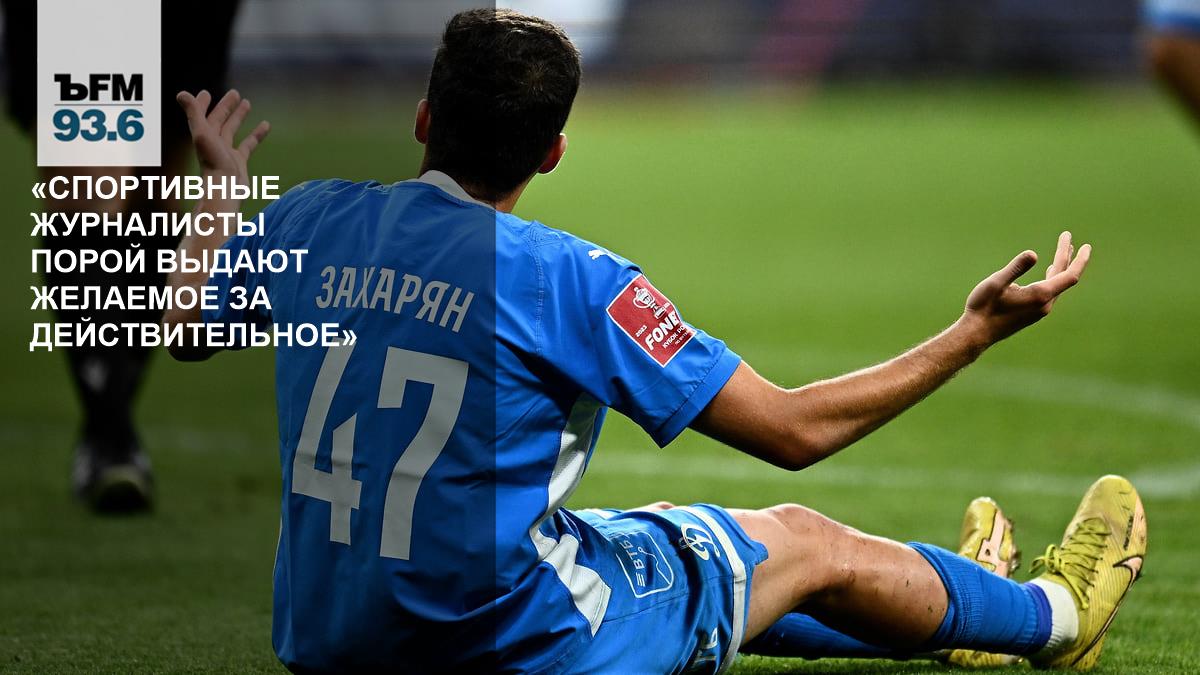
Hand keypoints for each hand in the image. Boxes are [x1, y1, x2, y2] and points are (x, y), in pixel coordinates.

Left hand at [176, 89, 269, 181]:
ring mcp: (226, 152)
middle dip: (225, 106)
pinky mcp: (239, 161)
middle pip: (218, 120)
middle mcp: (212, 143)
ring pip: (232, 130)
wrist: (226, 188)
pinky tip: (266, 125)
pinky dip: (256, 134)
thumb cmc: (213, 161)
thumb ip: (193, 113)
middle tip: (235, 93)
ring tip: (247, 103)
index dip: (201, 104)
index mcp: (202, 135)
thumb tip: (181, 94)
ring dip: (239, 116)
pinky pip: (248, 144)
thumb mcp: (202, 133)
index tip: (206, 93)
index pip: (200, 115)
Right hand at [962, 231, 1091, 344]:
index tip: (1086, 245)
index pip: (1069, 275)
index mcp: (1040, 295)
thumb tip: (1033, 253)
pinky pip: (1051, 291)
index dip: (1079, 259)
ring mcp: (1040, 310)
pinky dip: (1054, 277)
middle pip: (1064, 277)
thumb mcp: (996, 283)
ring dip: (1061, 266)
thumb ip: (1015, 268)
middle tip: (1068, 238)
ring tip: (1066, 251)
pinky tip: (1050, 272)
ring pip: (1057, 284)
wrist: (976, 334)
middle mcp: (1045, 304)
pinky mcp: (1033, 313)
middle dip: (1068, 256)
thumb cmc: (984, 307)